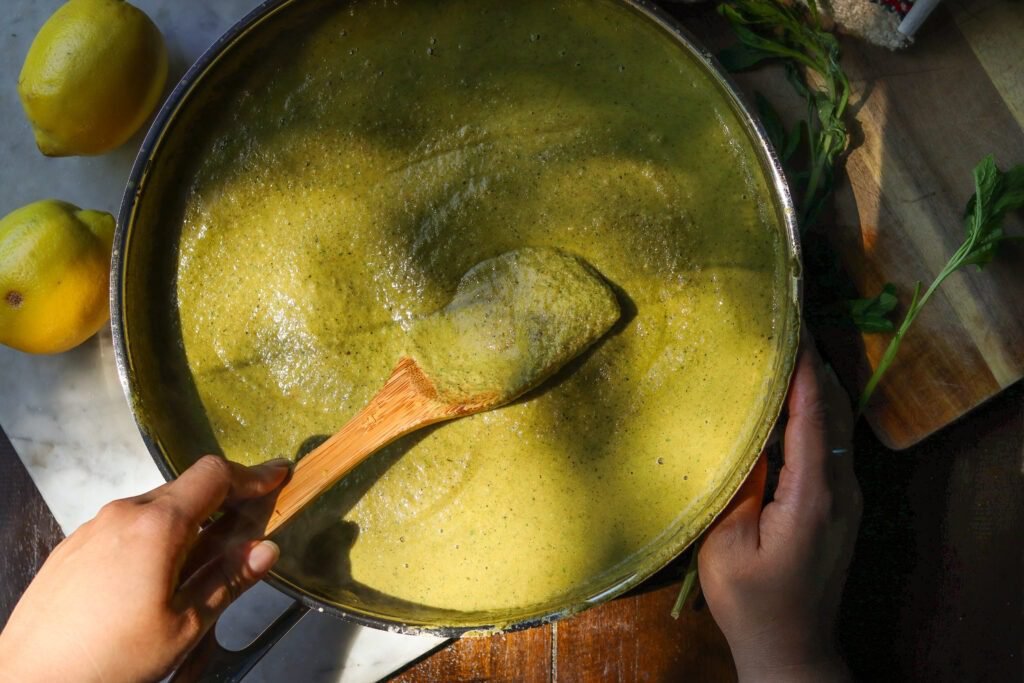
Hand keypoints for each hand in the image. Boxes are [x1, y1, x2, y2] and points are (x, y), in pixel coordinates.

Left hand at [0, 455, 289, 682]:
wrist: (29, 680)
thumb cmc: (109, 659)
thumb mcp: (185, 624)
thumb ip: (228, 580)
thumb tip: (266, 549)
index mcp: (156, 526)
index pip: (214, 476)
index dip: (251, 475)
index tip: (276, 478)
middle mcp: (123, 513)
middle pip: (185, 490)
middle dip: (221, 504)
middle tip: (245, 530)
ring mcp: (93, 527)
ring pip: (154, 509)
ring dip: (186, 524)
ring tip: (198, 566)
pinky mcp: (73, 547)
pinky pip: (125, 527)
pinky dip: (153, 537)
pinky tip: (153, 579)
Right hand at [699, 335, 861, 681]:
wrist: (790, 645)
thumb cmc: (751, 600)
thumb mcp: (728, 543)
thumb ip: (741, 483)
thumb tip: (746, 435)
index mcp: (813, 494)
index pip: (812, 414)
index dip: (803, 370)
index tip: (790, 328)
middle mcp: (840, 488)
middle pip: (833, 412)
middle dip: (813, 367)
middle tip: (784, 328)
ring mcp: (845, 497)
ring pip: (835, 426)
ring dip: (814, 388)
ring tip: (784, 354)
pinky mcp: (837, 505)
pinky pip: (828, 445)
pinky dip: (812, 414)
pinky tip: (786, 404)